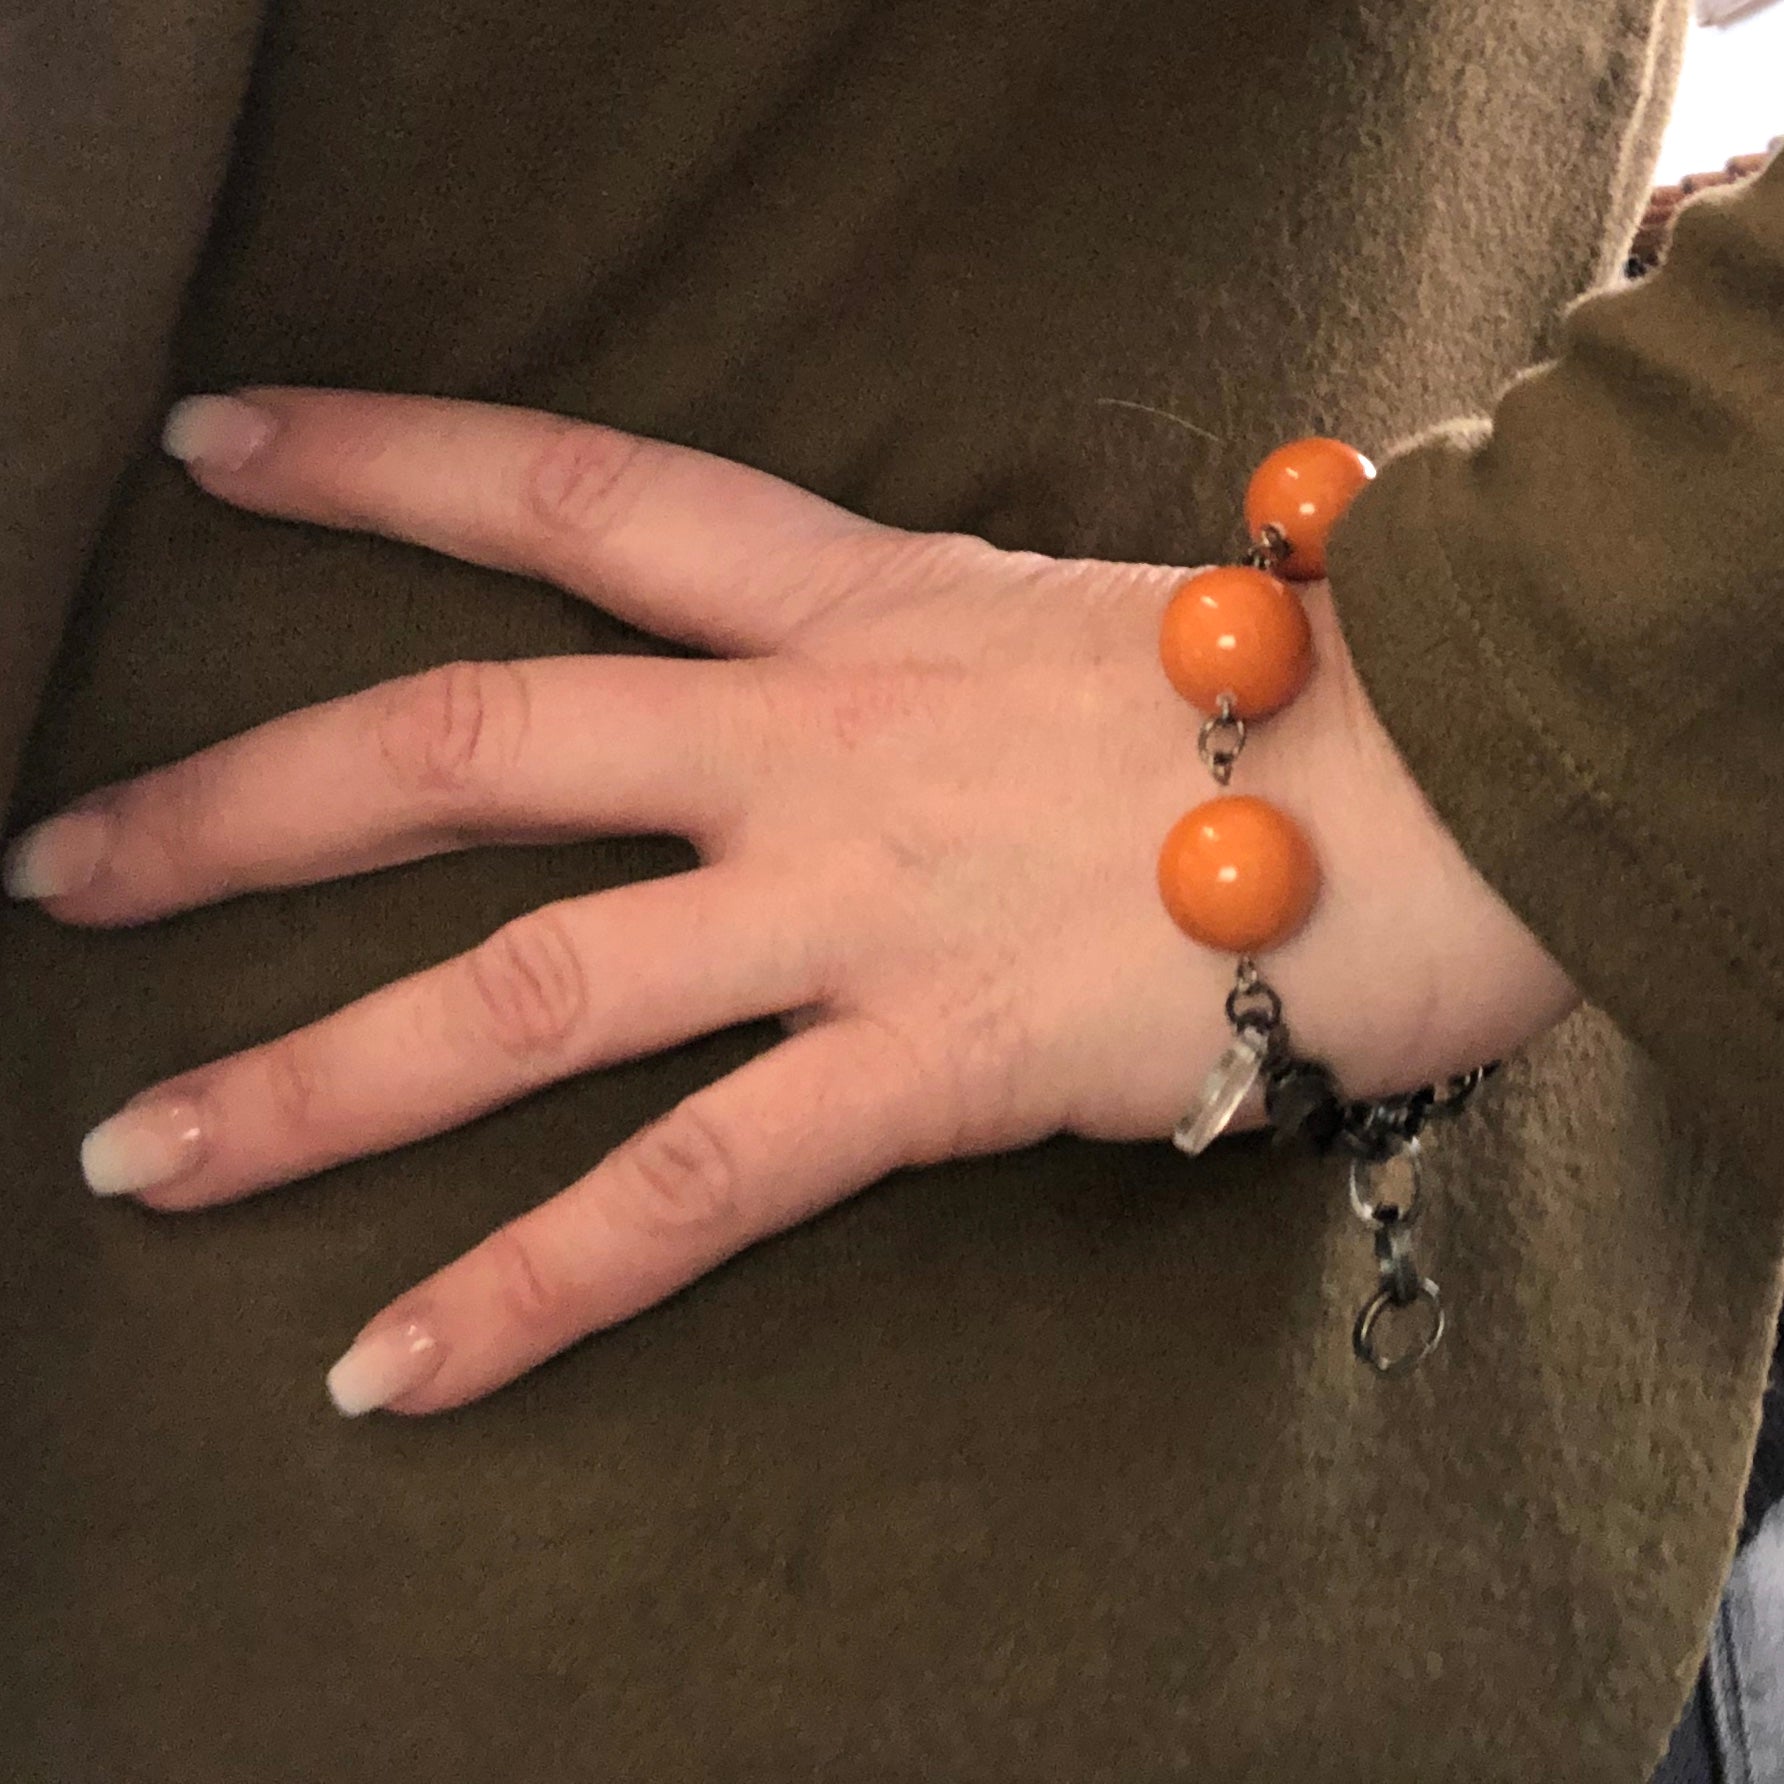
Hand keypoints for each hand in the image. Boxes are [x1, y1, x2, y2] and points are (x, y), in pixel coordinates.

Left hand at [4, 389, 1578, 1414]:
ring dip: (313, 1080)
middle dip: (242, 806)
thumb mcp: (1058, 633)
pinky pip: (691, 1190)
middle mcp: (814, 738)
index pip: (572, 490)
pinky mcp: (934, 1062)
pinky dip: (534, 1287)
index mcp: (851, 604)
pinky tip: (393, 1369)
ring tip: (140, 1154)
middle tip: (66, 867)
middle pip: (468, 745)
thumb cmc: (1293, 695)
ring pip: (529, 991)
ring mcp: (859, 902)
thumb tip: (843, 721)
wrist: (1470, 777)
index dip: (381, 454)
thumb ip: (923, 671)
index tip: (214, 442)